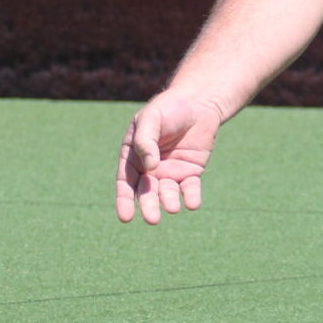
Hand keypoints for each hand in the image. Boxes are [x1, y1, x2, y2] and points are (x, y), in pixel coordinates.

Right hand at [115, 92, 222, 223]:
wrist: (197, 103)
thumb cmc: (168, 108)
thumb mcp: (151, 119)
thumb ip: (145, 141)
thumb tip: (149, 168)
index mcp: (133, 157)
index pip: (126, 182)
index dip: (124, 200)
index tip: (125, 217)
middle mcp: (149, 169)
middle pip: (146, 192)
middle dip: (149, 206)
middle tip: (152, 219)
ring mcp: (170, 172)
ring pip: (168, 193)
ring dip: (169, 202)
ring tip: (173, 207)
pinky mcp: (190, 172)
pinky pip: (190, 188)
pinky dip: (191, 197)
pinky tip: (192, 203)